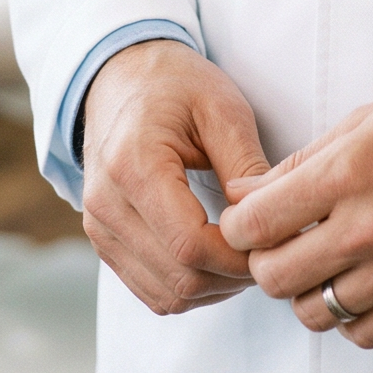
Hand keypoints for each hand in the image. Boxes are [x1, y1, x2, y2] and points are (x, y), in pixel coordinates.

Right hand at [80, 39, 271, 314]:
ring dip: (215, 289)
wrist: (120, 76)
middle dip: (233, 277)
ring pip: (167, 296)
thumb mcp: (221, 107)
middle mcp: (106, 205)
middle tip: (269, 251)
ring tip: (247, 256)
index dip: (238, 258)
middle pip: (180, 278)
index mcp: (133, 165)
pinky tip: (218, 261)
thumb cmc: (174, 84)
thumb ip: (246, 166)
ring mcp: (99, 228)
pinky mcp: (104, 242)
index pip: (190, 245)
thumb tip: (268, 221)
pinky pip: (152, 291)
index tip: (273, 240)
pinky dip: (190, 289)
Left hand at [218, 77, 372, 348]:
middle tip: (280, 244)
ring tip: (322, 263)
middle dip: (265, 262)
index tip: (247, 222)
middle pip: (275, 279)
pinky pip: (362, 334)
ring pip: (314, 313)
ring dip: (306, 292)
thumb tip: (243, 196)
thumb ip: (300, 163)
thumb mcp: (365, 120)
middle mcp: (369, 227)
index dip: (239, 227)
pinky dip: (349, 317)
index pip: (255, 226)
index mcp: (348, 172)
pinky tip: (357, 284)